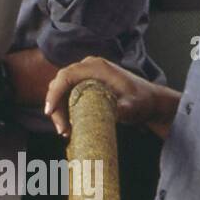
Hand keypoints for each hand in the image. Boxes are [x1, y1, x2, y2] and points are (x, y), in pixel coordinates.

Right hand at [44, 56, 162, 136]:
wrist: (150, 101)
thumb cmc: (142, 101)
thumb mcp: (133, 106)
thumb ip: (123, 108)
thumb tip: (114, 112)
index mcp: (96, 67)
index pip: (66, 76)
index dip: (54, 93)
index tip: (49, 111)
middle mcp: (88, 68)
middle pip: (60, 84)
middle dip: (55, 107)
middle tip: (62, 130)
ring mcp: (86, 76)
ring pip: (62, 92)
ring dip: (59, 112)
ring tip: (66, 133)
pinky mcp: (86, 85)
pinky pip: (69, 96)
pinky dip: (65, 111)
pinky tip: (69, 127)